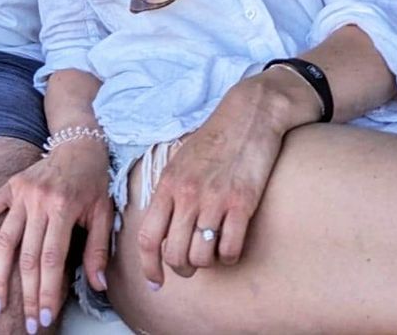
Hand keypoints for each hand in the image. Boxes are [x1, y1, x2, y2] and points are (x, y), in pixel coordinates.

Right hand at [0, 140, 112, 329]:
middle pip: (27, 256)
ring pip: (4, 239)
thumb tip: (98, 285)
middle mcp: (39, 200)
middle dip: (26, 294)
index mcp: (63, 208)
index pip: (51, 259)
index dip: (47, 291)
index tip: (43, 317)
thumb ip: (97, 249)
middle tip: (27, 323)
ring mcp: (21, 192)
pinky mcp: (10, 185)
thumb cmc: (93, 181)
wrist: (79, 144)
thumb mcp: (104, 212)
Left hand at [138, 76, 308, 283]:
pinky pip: (229, 249)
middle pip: (174, 253)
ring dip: (207, 263)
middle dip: (182, 267)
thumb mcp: (180, 160)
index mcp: (168, 183)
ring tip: (213, 252)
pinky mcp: (242, 203)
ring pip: (201, 256)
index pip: (147, 235)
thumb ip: (169, 191)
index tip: (155, 282)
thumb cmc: (215, 138)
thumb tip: (160, 225)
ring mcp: (214, 199)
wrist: (249, 114)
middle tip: (191, 265)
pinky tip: (232, 245)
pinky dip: (229, 256)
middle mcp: (187, 194)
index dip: (149, 265)